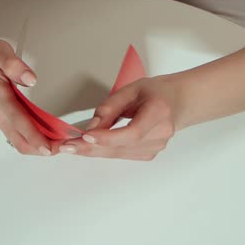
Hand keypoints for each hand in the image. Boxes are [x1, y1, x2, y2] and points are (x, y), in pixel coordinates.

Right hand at [0, 39, 51, 155]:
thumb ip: (13, 64)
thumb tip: (30, 79)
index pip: (19, 122)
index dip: (35, 137)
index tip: (49, 147)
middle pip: (20, 141)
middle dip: (43, 148)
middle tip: (64, 146)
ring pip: (19, 143)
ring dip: (39, 147)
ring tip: (60, 145)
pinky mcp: (1, 121)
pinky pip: (18, 138)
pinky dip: (33, 142)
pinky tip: (47, 138)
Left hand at [57, 75, 182, 160]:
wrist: (180, 102)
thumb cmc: (157, 92)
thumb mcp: (132, 89)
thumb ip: (110, 107)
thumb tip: (91, 126)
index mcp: (159, 112)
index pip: (132, 132)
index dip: (108, 137)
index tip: (86, 136)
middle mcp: (160, 134)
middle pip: (121, 147)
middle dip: (90, 148)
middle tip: (65, 146)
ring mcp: (156, 147)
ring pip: (117, 153)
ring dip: (92, 151)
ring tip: (70, 146)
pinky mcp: (149, 154)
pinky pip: (121, 155)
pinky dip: (104, 150)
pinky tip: (89, 146)